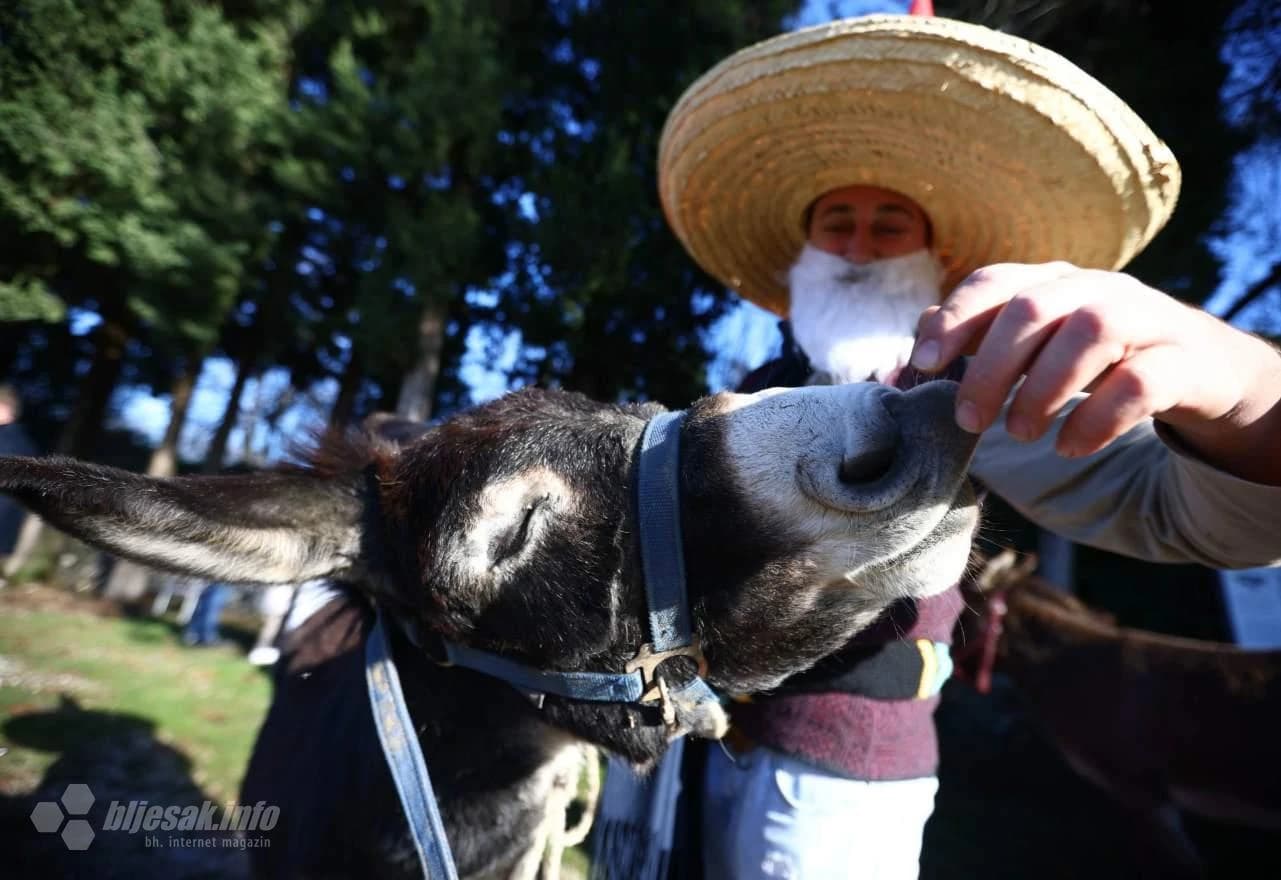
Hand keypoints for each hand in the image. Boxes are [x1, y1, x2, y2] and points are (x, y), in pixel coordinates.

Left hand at [908, 262, 1280, 482]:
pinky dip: (1097, 418)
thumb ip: (976, 346)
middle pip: (1034, 308)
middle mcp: (1097, 289)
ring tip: (1022, 433)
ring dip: (1043, 389)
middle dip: (990, 366)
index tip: (924, 363)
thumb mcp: (1037, 348)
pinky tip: (1069, 447)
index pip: (995, 280)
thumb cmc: (1097, 361)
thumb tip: (903, 359)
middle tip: (969, 420)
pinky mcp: (1183, 360)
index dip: (955, 318)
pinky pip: (1139, 381)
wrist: (1201, 371)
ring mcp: (1146, 318)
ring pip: (1090, 332)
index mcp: (1053, 282)